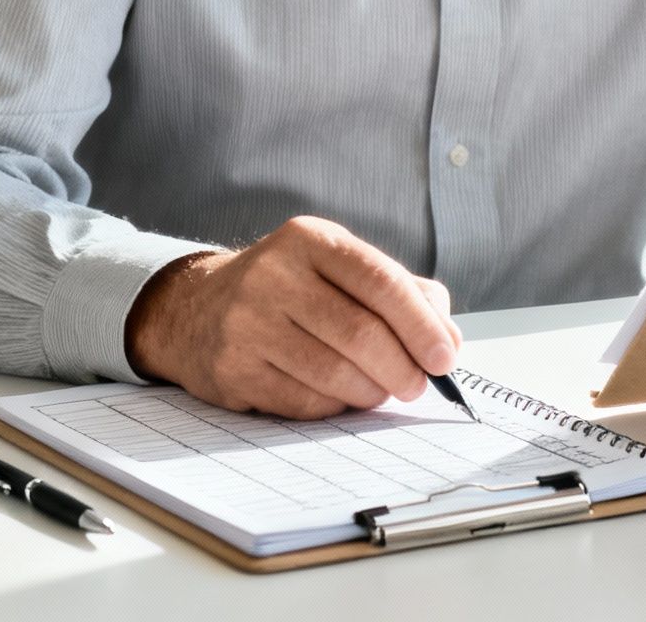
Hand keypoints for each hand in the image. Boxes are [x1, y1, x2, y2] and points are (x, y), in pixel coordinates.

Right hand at [125, 216, 462, 418]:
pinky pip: (304, 401)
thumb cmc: (289, 290)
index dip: (421, 324)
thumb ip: (403, 293)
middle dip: (402, 368)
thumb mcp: (339, 269)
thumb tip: (449, 338)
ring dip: (372, 392)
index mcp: (310, 240)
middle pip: (360, 333)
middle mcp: (274, 275)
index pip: (380, 281)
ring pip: (334, 373)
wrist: (196, 309)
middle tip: (418, 386)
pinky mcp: (232, 369)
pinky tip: (338, 395)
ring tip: (381, 390)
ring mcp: (247, 322)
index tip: (445, 357)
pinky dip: (334, 406)